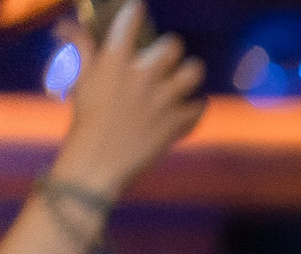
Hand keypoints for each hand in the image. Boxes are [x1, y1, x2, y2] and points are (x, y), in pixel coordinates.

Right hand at [52, 7, 205, 202]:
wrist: (99, 159)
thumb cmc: (86, 118)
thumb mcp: (81, 79)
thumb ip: (82, 49)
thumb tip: (68, 26)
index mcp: (116, 62)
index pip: (128, 24)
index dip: (135, 11)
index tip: (139, 8)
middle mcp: (143, 76)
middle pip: (172, 46)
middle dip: (172, 45)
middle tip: (169, 50)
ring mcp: (164, 100)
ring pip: (193, 72)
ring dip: (193, 69)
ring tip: (189, 71)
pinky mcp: (177, 123)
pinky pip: (199, 107)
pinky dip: (198, 104)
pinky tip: (193, 103)